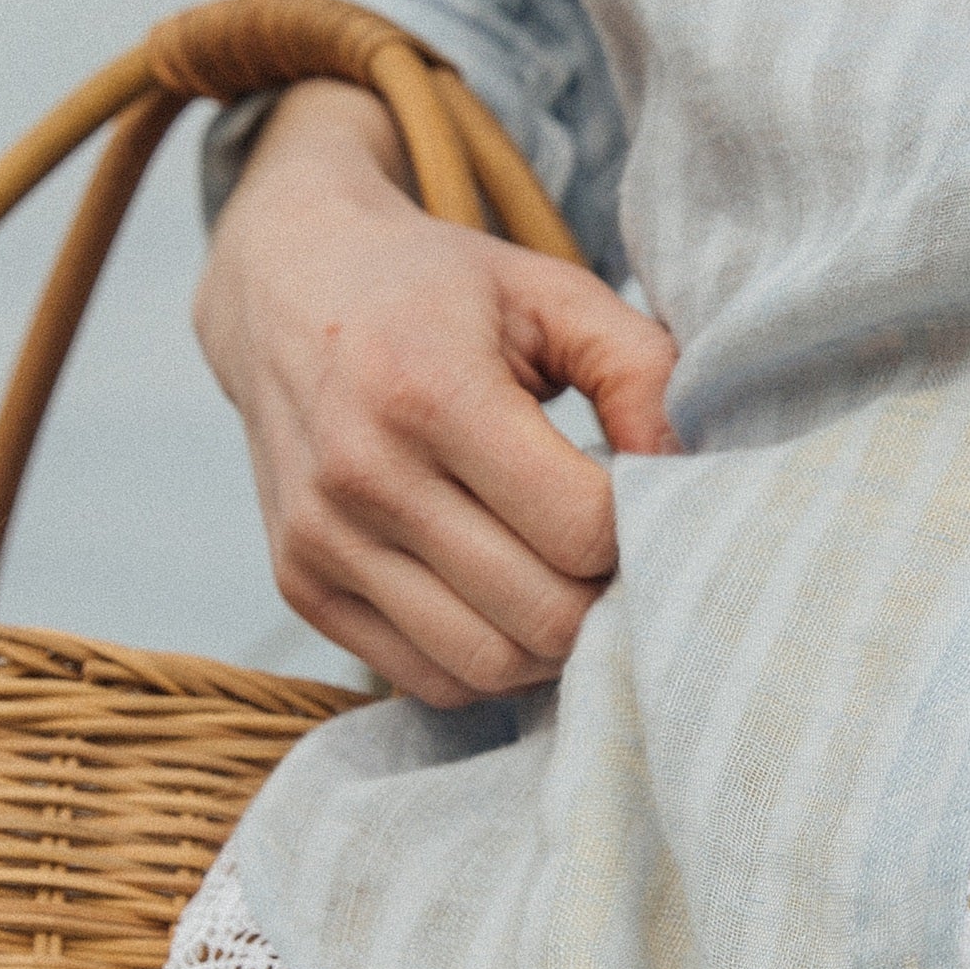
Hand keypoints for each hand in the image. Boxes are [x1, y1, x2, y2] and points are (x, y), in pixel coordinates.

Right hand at [190, 78, 676, 708]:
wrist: (283, 289)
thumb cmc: (437, 292)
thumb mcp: (550, 291)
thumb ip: (641, 370)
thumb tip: (686, 475)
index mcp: (429, 392)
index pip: (580, 528)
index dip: (637, 528)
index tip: (644, 496)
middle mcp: (362, 477)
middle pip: (543, 615)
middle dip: (606, 597)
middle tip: (622, 553)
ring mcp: (322, 543)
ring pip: (489, 666)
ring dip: (556, 645)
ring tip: (573, 581)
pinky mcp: (301, 588)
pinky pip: (431, 680)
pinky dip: (492, 663)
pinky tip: (511, 602)